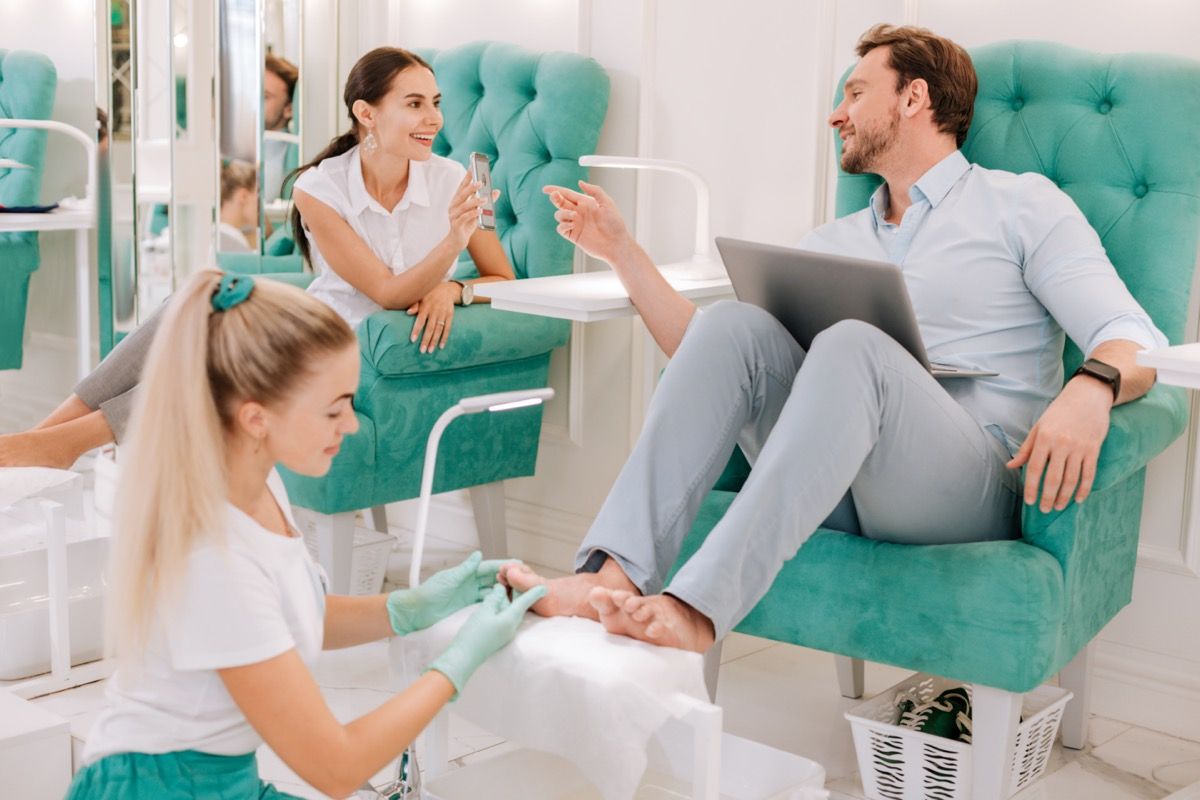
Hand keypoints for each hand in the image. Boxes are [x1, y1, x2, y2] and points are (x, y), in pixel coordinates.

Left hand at [386, 551, 515, 635]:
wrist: (417, 612)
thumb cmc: (429, 594)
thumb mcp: (449, 579)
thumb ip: (465, 569)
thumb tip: (478, 554)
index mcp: (464, 573)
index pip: (487, 567)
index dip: (502, 565)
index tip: (517, 563)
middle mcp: (468, 582)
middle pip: (491, 577)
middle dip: (507, 576)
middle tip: (522, 577)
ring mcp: (468, 593)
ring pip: (490, 589)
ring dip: (502, 589)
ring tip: (517, 590)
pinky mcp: (466, 605)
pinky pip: (484, 600)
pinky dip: (494, 600)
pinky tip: (504, 602)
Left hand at [407, 281, 459, 352]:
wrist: (447, 289)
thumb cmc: (429, 294)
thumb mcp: (421, 296)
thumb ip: (415, 304)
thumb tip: (408, 313)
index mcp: (426, 306)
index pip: (420, 320)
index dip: (416, 330)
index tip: (412, 340)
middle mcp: (435, 310)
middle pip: (430, 328)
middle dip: (426, 340)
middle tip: (422, 351)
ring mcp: (443, 313)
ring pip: (439, 329)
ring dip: (434, 341)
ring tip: (430, 351)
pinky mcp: (450, 316)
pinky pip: (448, 328)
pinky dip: (445, 337)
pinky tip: (441, 346)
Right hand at [426, 583, 546, 694]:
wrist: (464, 657)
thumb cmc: (474, 633)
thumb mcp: (484, 610)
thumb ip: (495, 598)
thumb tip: (501, 589)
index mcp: (511, 619)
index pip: (525, 602)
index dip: (534, 593)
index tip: (545, 587)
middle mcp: (512, 627)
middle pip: (518, 606)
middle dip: (517, 594)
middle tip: (513, 582)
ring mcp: (506, 633)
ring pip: (510, 612)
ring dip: (507, 601)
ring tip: (501, 590)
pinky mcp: (499, 636)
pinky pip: (504, 619)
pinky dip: (501, 609)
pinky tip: (493, 605)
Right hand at [447, 173, 483, 250]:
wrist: (457, 241)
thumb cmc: (467, 224)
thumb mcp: (477, 212)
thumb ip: (486, 201)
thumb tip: (497, 191)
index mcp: (457, 201)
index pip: (462, 186)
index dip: (467, 177)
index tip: (472, 167)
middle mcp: (454, 206)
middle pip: (462, 194)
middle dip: (472, 187)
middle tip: (481, 182)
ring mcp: (453, 215)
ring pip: (464, 206)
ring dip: (475, 201)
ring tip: (485, 199)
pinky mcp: (456, 224)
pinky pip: (465, 217)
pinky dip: (473, 214)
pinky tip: (480, 211)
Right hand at [543, 180, 634, 263]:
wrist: (616, 244)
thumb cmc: (615, 224)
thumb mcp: (607, 203)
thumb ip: (594, 191)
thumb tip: (580, 182)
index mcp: (585, 203)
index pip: (567, 194)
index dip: (556, 190)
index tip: (545, 189)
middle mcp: (579, 212)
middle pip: (560, 203)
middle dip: (555, 198)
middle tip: (555, 196)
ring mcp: (575, 224)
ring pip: (559, 215)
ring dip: (562, 213)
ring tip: (574, 216)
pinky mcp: (573, 235)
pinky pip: (561, 228)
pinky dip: (563, 224)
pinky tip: (572, 224)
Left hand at [1007, 376, 1112, 511]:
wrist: (1087, 396)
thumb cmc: (1059, 412)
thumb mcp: (1039, 427)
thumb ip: (1026, 449)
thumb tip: (1011, 466)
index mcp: (1044, 438)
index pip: (1035, 468)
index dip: (1032, 487)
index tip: (1029, 502)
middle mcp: (1061, 444)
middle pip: (1054, 478)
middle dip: (1047, 497)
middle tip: (1044, 510)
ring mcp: (1079, 447)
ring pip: (1072, 479)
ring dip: (1064, 496)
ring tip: (1057, 507)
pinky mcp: (1094, 449)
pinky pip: (1089, 474)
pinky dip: (1084, 489)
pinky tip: (1078, 499)